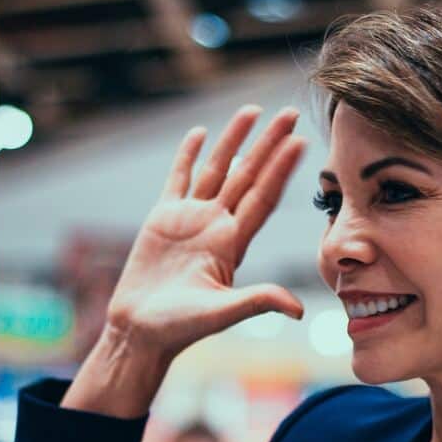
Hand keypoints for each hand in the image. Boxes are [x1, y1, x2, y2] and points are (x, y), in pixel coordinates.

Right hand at [104, 105, 307, 360]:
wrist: (141, 330)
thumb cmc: (180, 327)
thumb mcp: (222, 313)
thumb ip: (257, 302)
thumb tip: (297, 310)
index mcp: (233, 244)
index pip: (263, 198)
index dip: (281, 170)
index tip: (300, 143)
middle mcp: (217, 226)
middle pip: (248, 176)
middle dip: (268, 145)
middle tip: (290, 114)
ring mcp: (191, 219)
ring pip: (217, 170)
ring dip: (234, 141)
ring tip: (252, 111)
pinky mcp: (162, 218)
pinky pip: (178, 179)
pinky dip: (187, 156)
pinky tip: (200, 133)